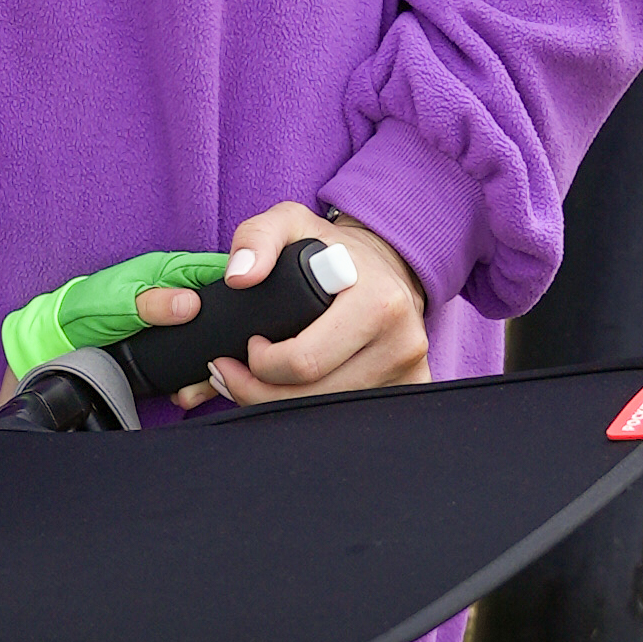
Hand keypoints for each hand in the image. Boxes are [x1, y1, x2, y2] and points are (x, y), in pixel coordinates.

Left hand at [0, 250, 237, 391]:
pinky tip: (188, 392)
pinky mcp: (172, 345)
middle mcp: (180, 293)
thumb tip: (191, 303)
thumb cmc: (86, 311)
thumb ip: (151, 303)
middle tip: (219, 366)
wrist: (61, 339)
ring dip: (211, 366)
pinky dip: (196, 377)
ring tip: (199, 387)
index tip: (252, 316)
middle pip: (225, 311)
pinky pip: (196, 359)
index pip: (218, 271)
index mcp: (170, 271)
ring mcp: (178, 321)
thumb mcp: (117, 305)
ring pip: (213, 340)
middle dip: (230, 341)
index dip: (241, 287)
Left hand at [203, 206, 426, 404]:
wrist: (387, 264)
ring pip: (327, 414)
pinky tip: (293, 394)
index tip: (247, 345)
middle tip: (232, 373)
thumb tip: (239, 278)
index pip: (304, 361)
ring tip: (253, 384)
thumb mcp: (290, 223)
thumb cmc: (332, 249)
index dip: (261, 364)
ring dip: (280, 407)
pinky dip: (314, 413)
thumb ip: (257, 238)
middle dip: (257, 392)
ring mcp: (410, 371)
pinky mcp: (410, 388)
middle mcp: (402, 342)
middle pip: (312, 397)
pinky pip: (351, 418)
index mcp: (378, 303)